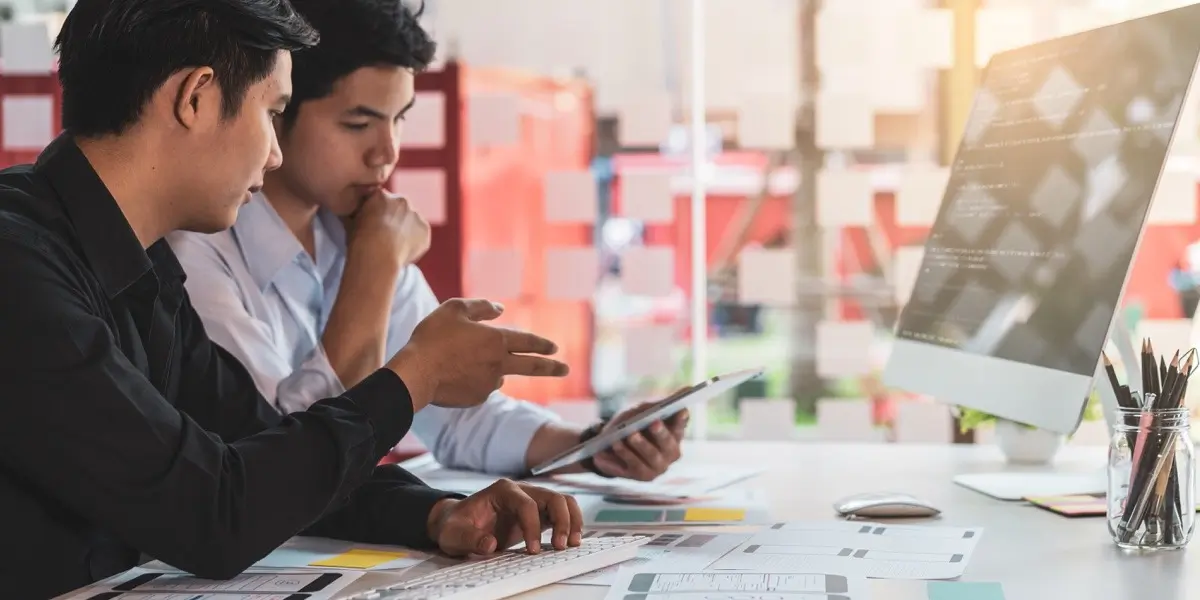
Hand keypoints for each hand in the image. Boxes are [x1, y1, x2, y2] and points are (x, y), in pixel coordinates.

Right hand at [345, 190, 430, 265]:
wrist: (377, 255)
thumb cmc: (360, 240)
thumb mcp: (350, 222)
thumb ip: (355, 212)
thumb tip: (350, 212)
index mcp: (381, 195)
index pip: (381, 200)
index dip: (378, 213)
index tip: (375, 224)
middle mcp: (401, 200)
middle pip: (399, 208)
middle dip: (394, 218)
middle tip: (386, 236)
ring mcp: (415, 214)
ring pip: (411, 221)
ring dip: (406, 229)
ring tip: (394, 246)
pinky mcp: (425, 230)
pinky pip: (421, 234)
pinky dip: (415, 241)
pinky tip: (404, 251)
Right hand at [386, 299, 568, 409]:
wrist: (416, 374)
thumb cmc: (434, 337)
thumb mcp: (455, 309)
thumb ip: (481, 307)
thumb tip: (500, 309)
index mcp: (497, 341)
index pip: (528, 342)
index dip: (542, 344)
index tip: (555, 348)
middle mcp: (499, 364)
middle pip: (533, 367)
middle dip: (552, 367)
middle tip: (565, 369)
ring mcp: (489, 384)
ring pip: (499, 376)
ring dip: (491, 370)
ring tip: (460, 361)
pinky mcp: (477, 398)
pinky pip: (481, 387)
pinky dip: (474, 380)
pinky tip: (454, 374)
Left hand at [427, 480, 582, 555]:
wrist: (457, 524)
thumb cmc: (455, 526)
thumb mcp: (453, 534)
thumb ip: (469, 539)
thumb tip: (490, 544)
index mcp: (502, 491)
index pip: (527, 504)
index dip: (533, 526)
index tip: (532, 550)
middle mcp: (521, 492)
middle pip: (553, 497)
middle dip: (562, 521)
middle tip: (560, 547)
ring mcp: (532, 501)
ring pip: (563, 502)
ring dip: (572, 521)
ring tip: (572, 544)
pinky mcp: (538, 515)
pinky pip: (561, 514)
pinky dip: (570, 526)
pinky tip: (568, 543)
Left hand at [591, 405, 688, 480]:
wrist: (612, 445)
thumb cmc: (634, 424)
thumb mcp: (644, 411)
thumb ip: (660, 404)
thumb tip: (688, 389)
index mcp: (674, 437)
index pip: (680, 427)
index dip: (681, 420)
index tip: (681, 409)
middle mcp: (669, 455)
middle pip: (667, 445)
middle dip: (660, 433)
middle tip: (653, 422)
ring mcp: (656, 468)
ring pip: (649, 458)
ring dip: (638, 446)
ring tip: (626, 437)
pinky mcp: (639, 476)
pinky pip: (630, 468)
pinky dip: (621, 457)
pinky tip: (612, 448)